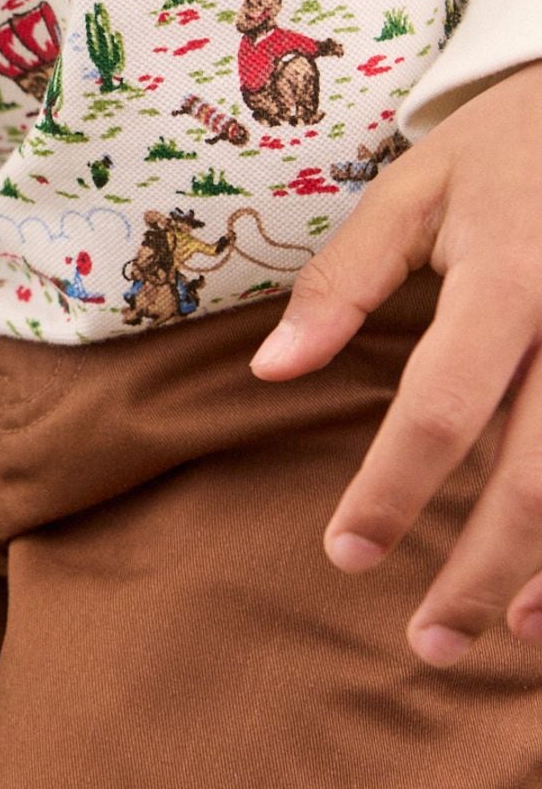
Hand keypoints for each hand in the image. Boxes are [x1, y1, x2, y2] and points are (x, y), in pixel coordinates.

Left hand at [252, 61, 541, 664]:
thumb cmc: (509, 146)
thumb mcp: (416, 185)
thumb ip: (345, 280)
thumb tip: (272, 371)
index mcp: (508, 277)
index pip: (441, 406)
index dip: (393, 488)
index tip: (345, 554)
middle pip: (536, 474)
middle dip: (481, 569)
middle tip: (427, 642)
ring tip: (507, 635)